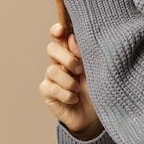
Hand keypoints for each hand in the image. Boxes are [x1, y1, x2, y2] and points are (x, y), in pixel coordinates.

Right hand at [39, 23, 102, 139]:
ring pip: (52, 70)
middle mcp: (59, 62)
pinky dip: (66, 94)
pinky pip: (52, 88)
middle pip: (52, 49)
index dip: (56, 31)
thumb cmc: (96, 88)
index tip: (60, 30)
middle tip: (79, 69)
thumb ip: (83, 53)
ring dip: (69, 81)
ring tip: (79, 90)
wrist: (93, 114)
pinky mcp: (47, 91)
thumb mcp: (94, 68)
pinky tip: (74, 99)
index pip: (59, 36)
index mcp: (71, 52)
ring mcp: (52, 76)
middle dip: (66, 58)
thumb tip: (72, 38)